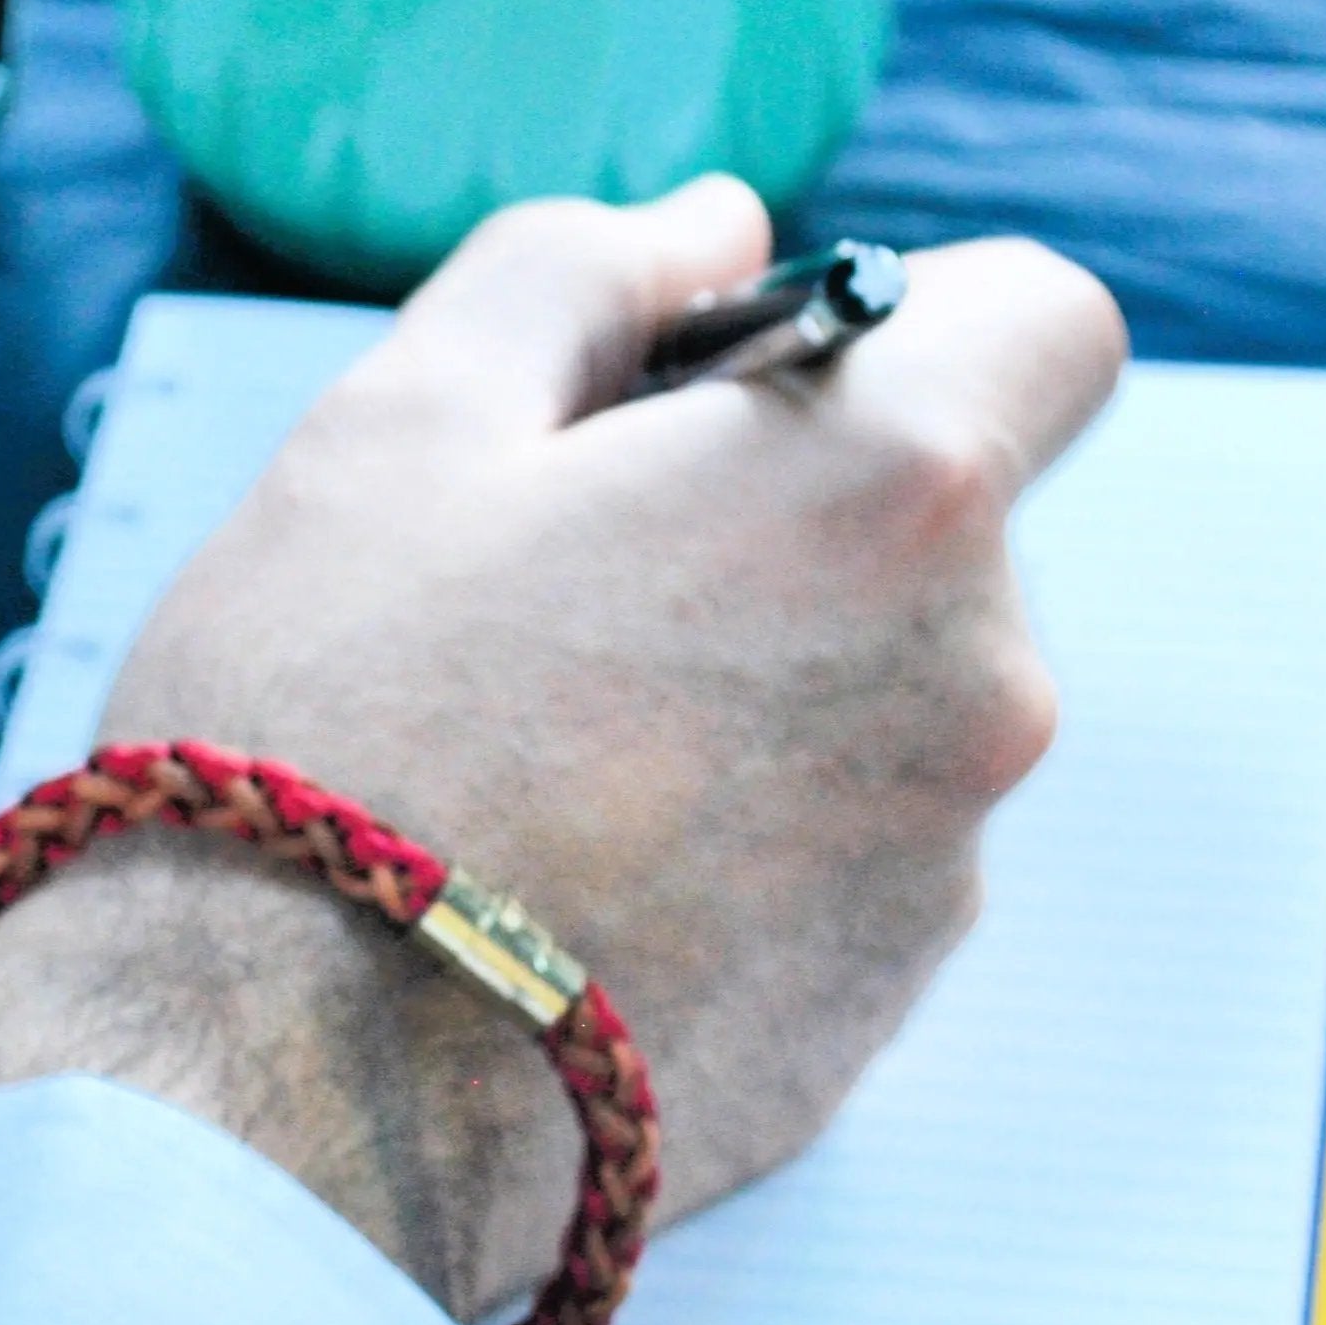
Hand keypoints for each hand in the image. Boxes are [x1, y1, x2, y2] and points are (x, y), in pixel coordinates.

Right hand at [0, 180, 1125, 1323]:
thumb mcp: (404, 421)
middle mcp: (975, 685)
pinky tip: (573, 878)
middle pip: (941, 525)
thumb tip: (722, 227)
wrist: (276, 1097)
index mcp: (887, 496)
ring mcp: (938, 872)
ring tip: (544, 751)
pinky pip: (844, 856)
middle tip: (569, 583)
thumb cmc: (326, 728)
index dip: (913, 317)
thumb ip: (586, 271)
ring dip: (763, 684)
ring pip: (882, 698)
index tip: (758, 383)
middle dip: (789, 516)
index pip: (1049, 325)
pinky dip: (748, 837)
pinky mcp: (878, 1015)